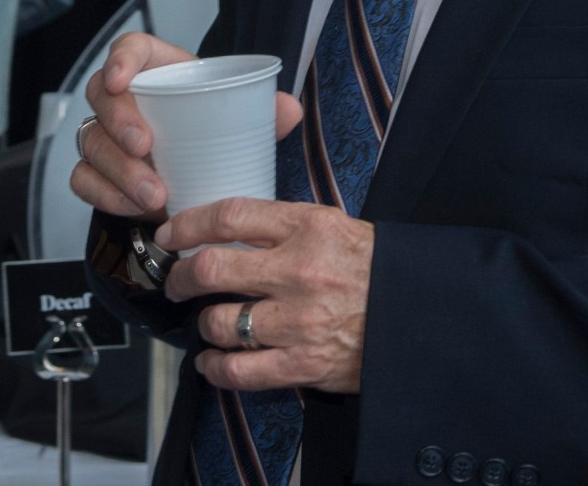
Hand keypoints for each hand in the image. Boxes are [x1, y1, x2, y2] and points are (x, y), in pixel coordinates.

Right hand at [68, 32, 301, 219]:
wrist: (196, 170)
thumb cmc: (212, 130)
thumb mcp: (238, 117)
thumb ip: (263, 111)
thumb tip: (288, 108)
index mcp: (156, 70)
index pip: (128, 49)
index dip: (119, 59)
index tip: (121, 80)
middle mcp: (124, 98)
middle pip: (101, 97)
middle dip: (118, 122)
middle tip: (144, 147)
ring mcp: (106, 135)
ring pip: (91, 142)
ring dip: (119, 170)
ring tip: (153, 195)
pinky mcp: (98, 171)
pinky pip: (85, 180)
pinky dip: (107, 196)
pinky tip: (135, 209)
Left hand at [157, 198, 373, 394]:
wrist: (417, 315)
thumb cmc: (373, 268)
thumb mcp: (333, 225)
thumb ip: (283, 223)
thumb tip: (230, 225)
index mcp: (307, 228)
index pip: (230, 216)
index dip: (189, 224)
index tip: (170, 233)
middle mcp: (298, 271)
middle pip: (213, 268)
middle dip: (181, 277)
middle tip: (176, 281)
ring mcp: (299, 321)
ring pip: (220, 321)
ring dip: (202, 324)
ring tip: (201, 322)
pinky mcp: (303, 363)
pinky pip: (241, 371)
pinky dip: (216, 368)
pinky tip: (211, 361)